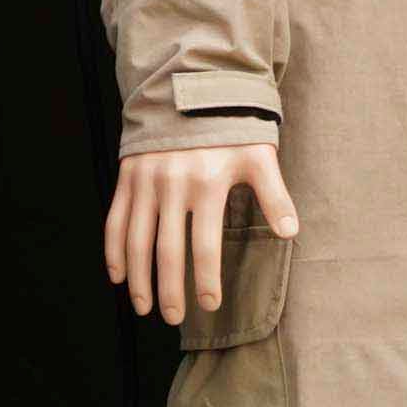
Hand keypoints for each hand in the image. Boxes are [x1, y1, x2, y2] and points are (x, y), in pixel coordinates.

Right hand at [104, 140, 298, 326]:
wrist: (192, 90)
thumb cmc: (231, 129)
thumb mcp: (259, 156)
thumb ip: (275, 195)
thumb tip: (292, 233)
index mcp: (208, 182)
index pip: (205, 243)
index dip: (206, 279)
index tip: (210, 305)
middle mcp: (173, 184)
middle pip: (168, 249)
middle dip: (170, 289)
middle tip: (174, 317)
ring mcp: (146, 181)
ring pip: (136, 240)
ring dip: (139, 278)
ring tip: (144, 307)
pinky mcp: (128, 178)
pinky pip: (115, 220)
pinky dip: (114, 251)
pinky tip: (118, 276)